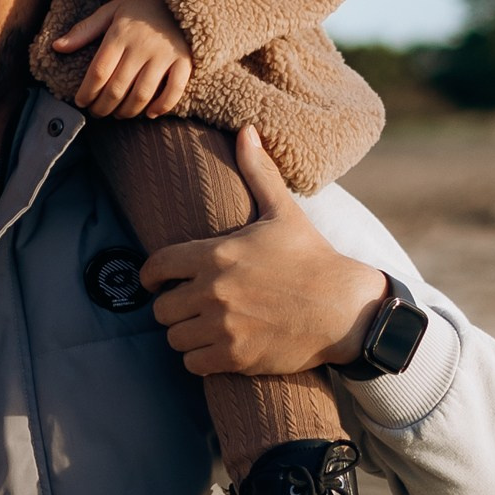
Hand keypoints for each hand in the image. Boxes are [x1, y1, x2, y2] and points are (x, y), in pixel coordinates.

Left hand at [53, 0, 193, 120]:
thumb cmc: (141, 6)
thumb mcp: (111, 11)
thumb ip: (84, 30)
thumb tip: (57, 46)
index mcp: (120, 34)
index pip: (99, 72)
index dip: (87, 92)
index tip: (81, 102)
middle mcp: (142, 46)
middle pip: (117, 88)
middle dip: (102, 107)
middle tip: (96, 113)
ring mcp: (165, 55)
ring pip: (142, 94)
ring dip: (127, 111)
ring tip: (118, 114)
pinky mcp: (185, 60)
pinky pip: (174, 90)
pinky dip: (161, 107)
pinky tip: (149, 113)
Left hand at [139, 126, 388, 376]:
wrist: (344, 308)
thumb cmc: (311, 258)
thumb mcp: (283, 212)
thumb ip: (258, 173)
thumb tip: (247, 131)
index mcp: (215, 253)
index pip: (156, 266)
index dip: (150, 276)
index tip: (155, 282)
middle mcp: (212, 290)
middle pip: (161, 308)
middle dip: (172, 308)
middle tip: (188, 308)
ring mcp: (222, 325)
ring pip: (174, 338)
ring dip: (185, 335)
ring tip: (202, 328)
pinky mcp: (234, 356)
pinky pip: (192, 363)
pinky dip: (200, 359)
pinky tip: (216, 348)